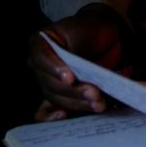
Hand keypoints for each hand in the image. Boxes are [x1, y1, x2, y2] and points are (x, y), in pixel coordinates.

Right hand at [26, 3, 129, 120]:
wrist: (105, 36)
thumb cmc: (92, 29)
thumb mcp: (83, 29)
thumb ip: (73, 49)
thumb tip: (71, 78)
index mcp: (40, 44)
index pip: (42, 59)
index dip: (55, 70)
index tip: (71, 78)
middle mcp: (40, 65)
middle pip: (51, 84)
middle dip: (74, 91)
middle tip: (95, 93)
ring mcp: (50, 82)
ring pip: (57, 99)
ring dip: (78, 103)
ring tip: (98, 103)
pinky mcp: (62, 95)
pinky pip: (52, 110)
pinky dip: (57, 116)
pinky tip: (67, 117)